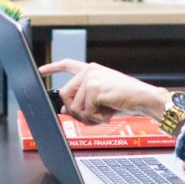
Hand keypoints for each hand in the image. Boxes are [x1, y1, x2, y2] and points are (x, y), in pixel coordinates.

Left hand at [38, 59, 168, 124]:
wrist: (144, 99)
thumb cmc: (125, 100)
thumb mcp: (100, 101)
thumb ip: (82, 103)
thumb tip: (63, 109)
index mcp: (91, 71)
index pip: (68, 65)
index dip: (53, 68)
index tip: (41, 70)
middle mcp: (89, 71)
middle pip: (64, 95)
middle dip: (76, 112)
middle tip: (94, 117)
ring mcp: (91, 78)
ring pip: (74, 107)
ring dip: (88, 117)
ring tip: (104, 114)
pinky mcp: (94, 87)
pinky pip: (85, 111)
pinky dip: (96, 118)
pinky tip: (108, 113)